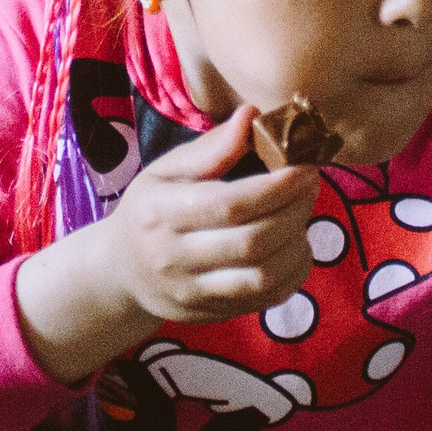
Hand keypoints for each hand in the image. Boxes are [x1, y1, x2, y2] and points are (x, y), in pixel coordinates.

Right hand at [14, 107, 316, 382]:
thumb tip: (251, 115)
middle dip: (294, 211)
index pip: (229, 205)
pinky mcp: (210, 315)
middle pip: (252, 242)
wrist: (121, 271)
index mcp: (160, 213)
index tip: (304, 167)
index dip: (276, 187)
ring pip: (262, 277)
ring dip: (297, 244)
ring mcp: (192, 293)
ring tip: (302, 216)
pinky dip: (292, 272)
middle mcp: (173, 259)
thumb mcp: (167, 170)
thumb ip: (211, 148)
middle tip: (310, 186)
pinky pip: (266, 299)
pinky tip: (294, 246)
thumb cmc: (151, 210)